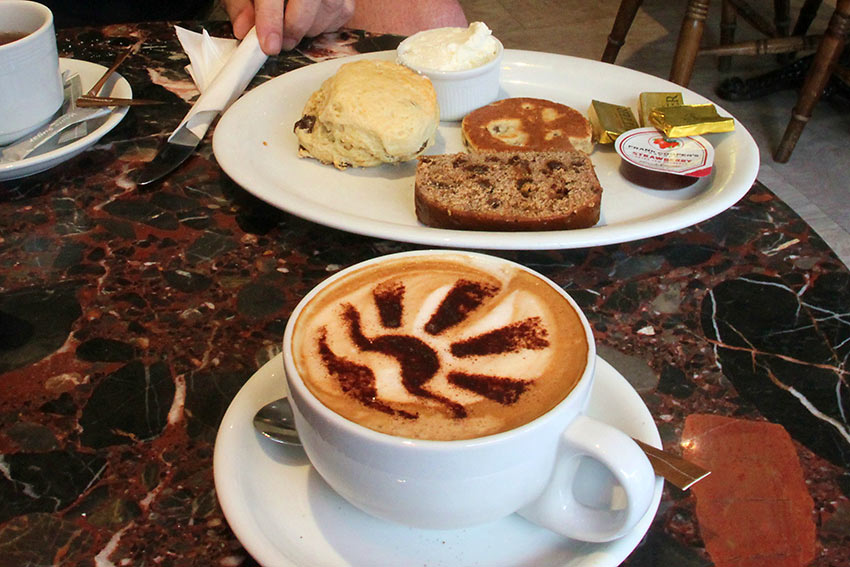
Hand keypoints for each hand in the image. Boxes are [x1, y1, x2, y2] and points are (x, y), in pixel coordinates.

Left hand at [224, 0, 354, 54]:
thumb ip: (242, 4)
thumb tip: (243, 30)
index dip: (271, 21)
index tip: (269, 45)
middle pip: (307, 4)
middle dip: (292, 29)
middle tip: (278, 42)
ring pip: (326, 14)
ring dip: (307, 29)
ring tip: (291, 23)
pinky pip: (339, 17)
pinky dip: (323, 25)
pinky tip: (309, 18)